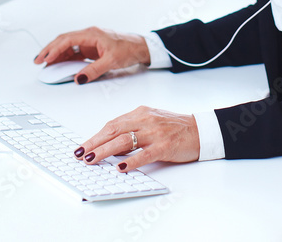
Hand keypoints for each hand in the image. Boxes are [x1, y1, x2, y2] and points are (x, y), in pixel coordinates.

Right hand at [34, 27, 150, 83]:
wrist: (141, 47)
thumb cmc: (129, 48)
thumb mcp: (111, 61)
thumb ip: (94, 70)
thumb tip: (79, 78)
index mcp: (92, 34)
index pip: (68, 40)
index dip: (54, 49)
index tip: (45, 58)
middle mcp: (89, 35)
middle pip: (64, 40)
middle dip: (49, 50)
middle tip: (38, 61)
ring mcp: (90, 41)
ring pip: (67, 45)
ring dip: (56, 54)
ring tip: (44, 64)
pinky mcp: (92, 48)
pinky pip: (74, 51)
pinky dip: (65, 57)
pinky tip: (59, 64)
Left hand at [74, 106, 199, 172]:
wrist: (201, 130)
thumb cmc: (175, 128)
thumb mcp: (151, 122)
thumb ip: (133, 130)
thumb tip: (110, 146)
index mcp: (140, 113)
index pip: (112, 124)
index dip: (95, 136)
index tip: (82, 146)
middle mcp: (145, 120)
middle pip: (113, 130)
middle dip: (94, 143)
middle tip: (80, 154)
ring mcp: (155, 133)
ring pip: (124, 141)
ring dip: (105, 151)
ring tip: (92, 160)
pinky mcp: (165, 146)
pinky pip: (144, 154)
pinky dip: (131, 161)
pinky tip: (121, 168)